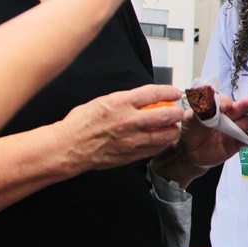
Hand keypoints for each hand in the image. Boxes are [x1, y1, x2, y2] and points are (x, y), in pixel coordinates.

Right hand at [57, 85, 184, 171]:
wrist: (69, 147)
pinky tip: (161, 140)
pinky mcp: (130, 155)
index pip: (153, 93)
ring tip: (173, 127)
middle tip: (178, 111)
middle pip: (165, 115)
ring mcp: (131, 140)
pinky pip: (153, 149)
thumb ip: (125, 100)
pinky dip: (161, 144)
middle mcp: (129, 121)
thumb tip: (144, 98)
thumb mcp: (103, 101)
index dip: (169, 92)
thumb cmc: (81, 123)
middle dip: (176, 112)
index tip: (175, 93)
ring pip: (163, 135)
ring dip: (172, 130)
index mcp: (121, 103)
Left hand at [152, 92, 247, 185]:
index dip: (225, 103)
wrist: (189, 155)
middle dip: (244, 105)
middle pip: (238, 109)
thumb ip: (199, 110)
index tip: (224, 107)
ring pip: (246, 122)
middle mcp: (228, 116)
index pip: (224, 102)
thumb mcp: (189, 119)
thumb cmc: (190, 133)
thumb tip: (213, 104)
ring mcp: (234, 129)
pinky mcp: (238, 143)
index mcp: (216, 108)